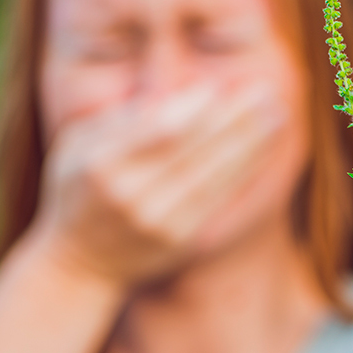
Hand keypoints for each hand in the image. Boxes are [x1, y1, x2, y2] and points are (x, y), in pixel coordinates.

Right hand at [27, 82, 283, 289]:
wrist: (79, 265)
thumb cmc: (79, 189)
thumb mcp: (75, 146)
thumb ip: (117, 119)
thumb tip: (172, 98)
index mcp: (100, 163)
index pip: (158, 130)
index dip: (193, 109)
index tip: (219, 88)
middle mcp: (129, 194)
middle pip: (193, 149)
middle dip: (235, 119)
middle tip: (267, 92)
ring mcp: (157, 220)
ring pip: (213, 174)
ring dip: (251, 143)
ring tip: (276, 116)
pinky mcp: (180, 241)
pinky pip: (218, 198)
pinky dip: (243, 171)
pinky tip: (263, 150)